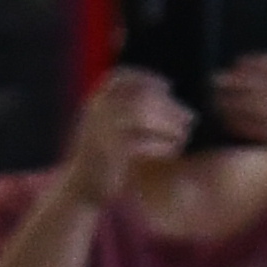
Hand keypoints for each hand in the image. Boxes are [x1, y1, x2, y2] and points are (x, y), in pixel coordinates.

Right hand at [58, 68, 191, 200]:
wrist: (78, 188)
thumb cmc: (100, 156)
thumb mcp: (104, 126)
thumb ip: (123, 107)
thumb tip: (163, 90)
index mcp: (93, 102)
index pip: (121, 78)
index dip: (146, 78)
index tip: (167, 86)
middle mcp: (95, 112)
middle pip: (140, 97)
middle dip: (169, 106)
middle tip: (189, 117)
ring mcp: (101, 131)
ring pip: (143, 117)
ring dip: (169, 124)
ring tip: (184, 135)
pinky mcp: (110, 153)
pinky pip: (143, 143)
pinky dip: (161, 146)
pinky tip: (172, 151)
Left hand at [218, 54, 266, 179]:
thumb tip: (252, 92)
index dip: (262, 63)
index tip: (239, 61)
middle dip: (243, 80)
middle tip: (217, 78)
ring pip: (266, 106)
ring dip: (238, 101)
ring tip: (215, 99)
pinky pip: (264, 129)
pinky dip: (244, 123)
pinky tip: (226, 120)